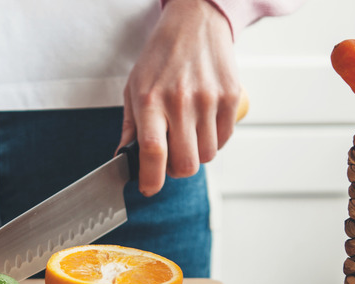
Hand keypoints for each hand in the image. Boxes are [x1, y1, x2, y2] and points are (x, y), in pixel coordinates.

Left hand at [118, 0, 240, 195]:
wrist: (194, 24)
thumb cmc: (160, 57)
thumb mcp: (134, 88)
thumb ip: (129, 127)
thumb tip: (123, 158)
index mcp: (150, 101)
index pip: (153, 151)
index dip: (151, 178)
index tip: (147, 188)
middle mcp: (180, 102)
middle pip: (185, 164)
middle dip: (175, 171)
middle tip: (169, 160)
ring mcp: (209, 100)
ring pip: (206, 156)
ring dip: (195, 154)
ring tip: (186, 133)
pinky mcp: (231, 97)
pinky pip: (224, 139)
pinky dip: (213, 140)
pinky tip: (202, 123)